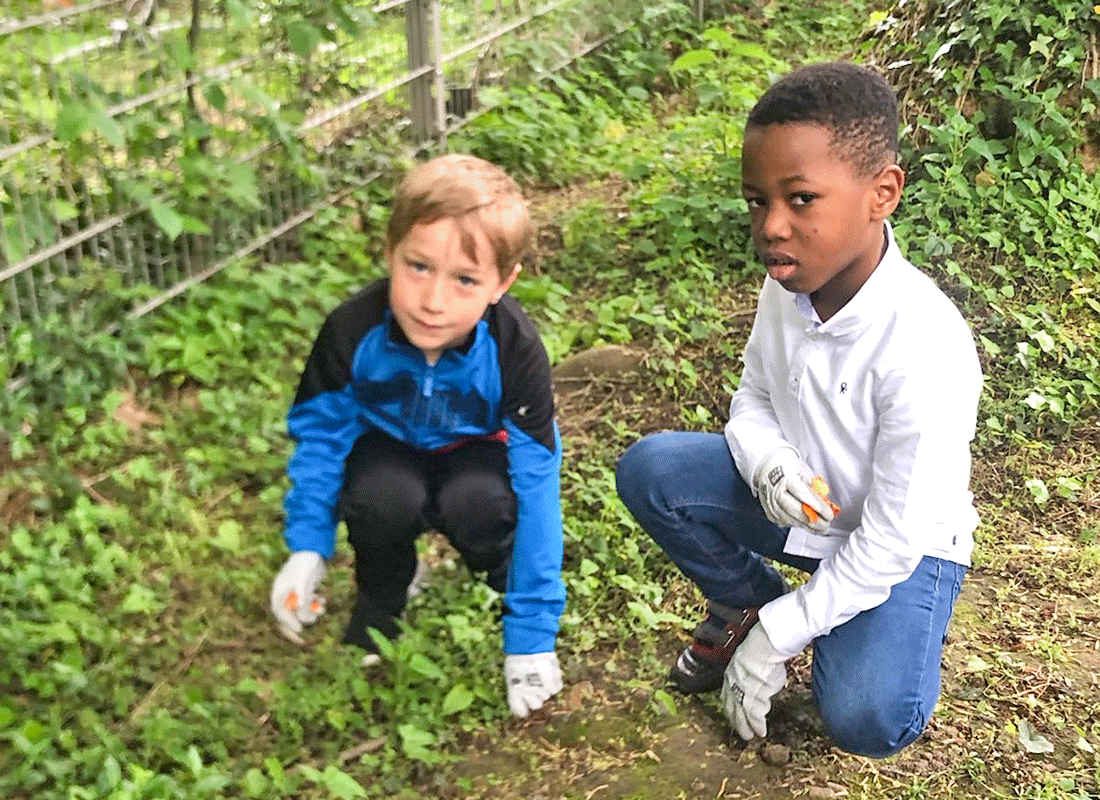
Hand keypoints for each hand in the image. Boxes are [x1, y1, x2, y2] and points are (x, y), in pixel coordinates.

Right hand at [270, 551, 325, 643]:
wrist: (314, 548)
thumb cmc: (305, 563)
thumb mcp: (303, 580)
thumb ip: (302, 596)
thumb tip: (302, 614)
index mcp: (280, 589)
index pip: (280, 610)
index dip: (288, 621)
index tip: (299, 628)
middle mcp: (287, 590)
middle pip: (291, 610)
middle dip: (302, 616)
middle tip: (314, 619)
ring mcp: (296, 589)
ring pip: (302, 606)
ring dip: (311, 609)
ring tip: (322, 609)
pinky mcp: (306, 586)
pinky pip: (309, 599)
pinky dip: (316, 602)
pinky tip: (323, 600)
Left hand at [504, 652, 562, 717]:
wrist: (530, 645)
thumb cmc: (518, 656)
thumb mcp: (511, 673)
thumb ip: (516, 687)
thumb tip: (521, 694)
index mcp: (515, 693)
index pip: (520, 711)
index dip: (523, 708)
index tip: (525, 706)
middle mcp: (528, 696)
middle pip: (536, 705)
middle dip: (536, 697)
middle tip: (536, 684)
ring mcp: (542, 692)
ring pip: (547, 696)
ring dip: (546, 687)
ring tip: (543, 674)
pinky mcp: (553, 685)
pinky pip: (557, 688)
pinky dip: (555, 682)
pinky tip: (551, 672)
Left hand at [721, 623, 786, 739]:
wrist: (763, 647)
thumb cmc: (759, 648)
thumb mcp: (748, 659)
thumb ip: (747, 671)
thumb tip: (756, 674)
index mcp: (730, 675)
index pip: (727, 696)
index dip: (730, 708)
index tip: (731, 715)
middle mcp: (733, 686)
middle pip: (733, 709)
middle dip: (736, 722)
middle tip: (741, 733)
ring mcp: (742, 693)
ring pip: (743, 715)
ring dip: (746, 727)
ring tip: (750, 735)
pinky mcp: (753, 698)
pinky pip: (755, 716)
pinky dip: (758, 725)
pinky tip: (761, 731)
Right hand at [753, 447, 833, 531]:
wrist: (768, 469)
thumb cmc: (788, 469)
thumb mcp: (804, 471)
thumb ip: (814, 486)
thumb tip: (825, 502)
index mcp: (783, 475)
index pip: (798, 491)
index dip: (812, 502)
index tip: (825, 511)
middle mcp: (773, 490)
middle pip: (792, 508)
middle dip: (811, 518)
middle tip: (826, 523)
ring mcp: (770, 502)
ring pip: (788, 518)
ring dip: (807, 524)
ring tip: (821, 527)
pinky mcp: (769, 512)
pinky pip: (784, 522)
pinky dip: (798, 525)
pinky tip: (809, 525)